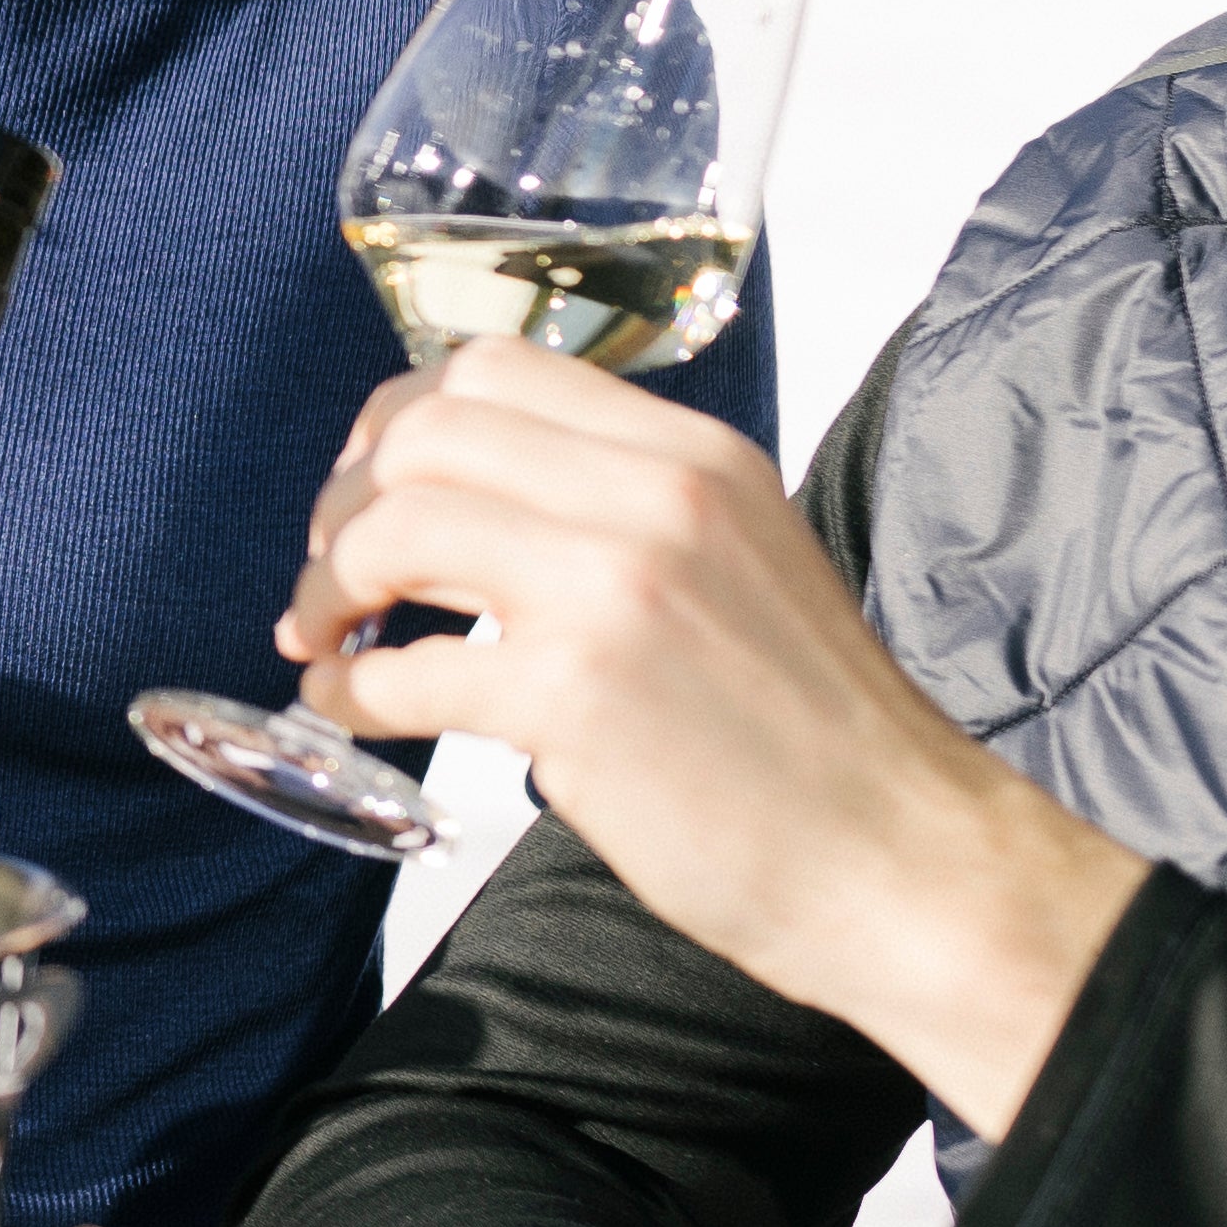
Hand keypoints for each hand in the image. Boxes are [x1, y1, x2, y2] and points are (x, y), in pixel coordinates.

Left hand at [285, 346, 1146, 1129]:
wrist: (903, 858)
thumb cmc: (817, 736)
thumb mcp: (743, 560)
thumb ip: (630, 511)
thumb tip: (481, 503)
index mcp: (692, 454)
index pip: (493, 367)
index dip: (396, 420)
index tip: (369, 483)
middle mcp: (654, 497)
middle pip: (424, 431)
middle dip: (345, 497)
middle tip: (333, 571)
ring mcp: (611, 591)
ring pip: (394, 527)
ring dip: (328, 584)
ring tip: (323, 636)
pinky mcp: (574, 697)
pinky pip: (401, 669)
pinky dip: (346, 688)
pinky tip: (347, 708)